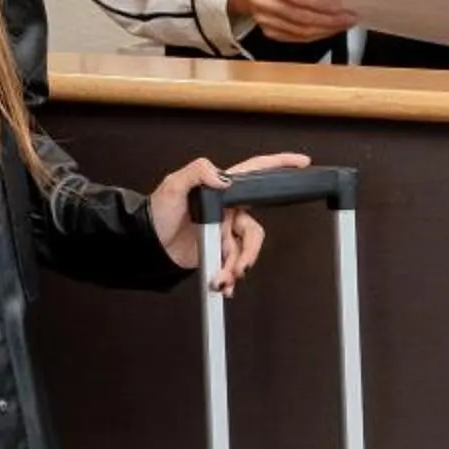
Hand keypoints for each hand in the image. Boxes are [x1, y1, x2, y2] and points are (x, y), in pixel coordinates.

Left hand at [147, 151, 312, 292]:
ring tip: (223, 279)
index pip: (255, 172)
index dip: (279, 164)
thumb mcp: (172, 186)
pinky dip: (230, 277)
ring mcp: (223, 231)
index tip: (302, 162)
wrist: (147, 245)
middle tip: (241, 265)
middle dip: (249, 251)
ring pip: (245, 251)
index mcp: (220, 189)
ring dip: (236, 267)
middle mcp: (226, 209)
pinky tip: (223, 286)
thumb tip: (223, 178)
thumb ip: (198, 173)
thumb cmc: (156, 212)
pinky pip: (233, 264)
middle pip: (254, 229)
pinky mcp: (217, 250)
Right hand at [229, 0, 356, 44]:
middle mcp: (262, 1)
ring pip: (300, 31)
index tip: (342, 6)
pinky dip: (315, 36)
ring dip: (325, 30)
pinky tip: (328, 30)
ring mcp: (263, 20)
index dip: (322, 4)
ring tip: (343, 25)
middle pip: (300, 17)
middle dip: (329, 20)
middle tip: (349, 18)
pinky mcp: (268, 32)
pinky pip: (296, 38)